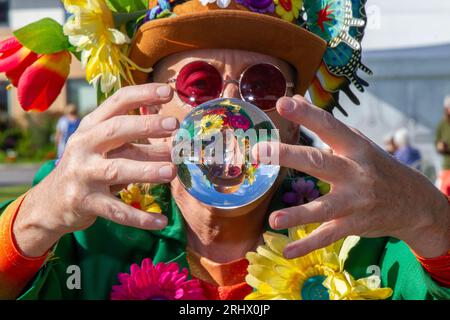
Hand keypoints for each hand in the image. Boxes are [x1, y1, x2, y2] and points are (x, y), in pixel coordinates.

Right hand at [14, 83, 176, 256]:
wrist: (51, 201)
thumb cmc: (88, 166)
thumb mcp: (103, 145)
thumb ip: (130, 135)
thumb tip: (171, 126)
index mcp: (91, 126)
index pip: (117, 102)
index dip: (143, 94)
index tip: (169, 91)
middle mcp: (84, 146)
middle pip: (116, 130)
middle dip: (146, 126)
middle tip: (174, 126)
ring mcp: (83, 174)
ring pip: (117, 170)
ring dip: (146, 170)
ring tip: (171, 171)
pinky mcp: (85, 202)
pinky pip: (116, 211)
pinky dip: (139, 217)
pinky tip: (161, 221)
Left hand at [258, 95, 449, 258]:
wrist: (414, 203)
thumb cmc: (376, 167)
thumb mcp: (356, 142)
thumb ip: (324, 124)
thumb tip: (295, 97)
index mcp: (354, 147)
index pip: (328, 126)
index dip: (306, 114)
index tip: (282, 103)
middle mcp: (355, 173)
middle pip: (319, 162)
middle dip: (288, 156)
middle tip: (259, 152)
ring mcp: (355, 202)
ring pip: (323, 208)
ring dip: (298, 215)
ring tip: (273, 220)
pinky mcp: (353, 225)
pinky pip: (328, 236)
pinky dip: (308, 245)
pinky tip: (287, 251)